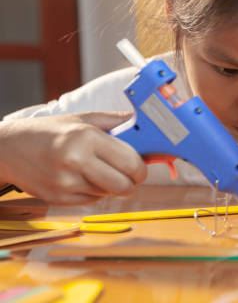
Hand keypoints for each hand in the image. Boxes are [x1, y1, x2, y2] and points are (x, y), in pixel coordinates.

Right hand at [0, 112, 146, 204]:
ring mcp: (65, 182)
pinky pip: (91, 200)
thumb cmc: (49, 131)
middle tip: (128, 174)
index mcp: (86, 138)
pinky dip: (93, 191)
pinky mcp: (57, 198)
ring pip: (108, 194)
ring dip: (110, 185)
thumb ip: (115, 121)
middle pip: (124, 185)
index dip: (141, 168)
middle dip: (132, 182)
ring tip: (97, 170)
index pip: (130, 162)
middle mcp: (76, 161)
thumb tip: (141, 122)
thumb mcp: (82, 119)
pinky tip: (82, 177)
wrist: (8, 148)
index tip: (141, 166)